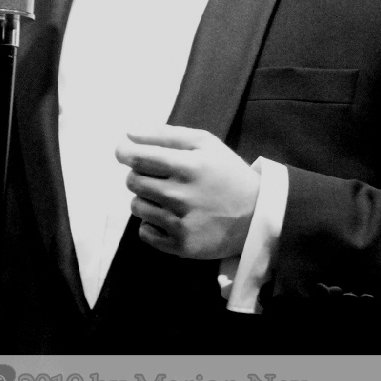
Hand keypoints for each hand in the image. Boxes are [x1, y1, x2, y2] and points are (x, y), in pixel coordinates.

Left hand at [115, 125, 259, 258]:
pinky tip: (170, 217)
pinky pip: (144, 232)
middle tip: (158, 176)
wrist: (256, 214)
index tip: (125, 153)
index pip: (137, 157)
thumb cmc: (226, 172)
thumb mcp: (205, 143)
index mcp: (188, 165)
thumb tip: (128, 133)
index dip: (124, 152)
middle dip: (139, 175)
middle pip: (132, 181)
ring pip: (136, 206)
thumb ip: (165, 134)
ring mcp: (181, 223)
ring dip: (145, 199)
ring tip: (167, 197)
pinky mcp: (181, 247)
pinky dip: (151, 224)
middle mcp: (181, 195)